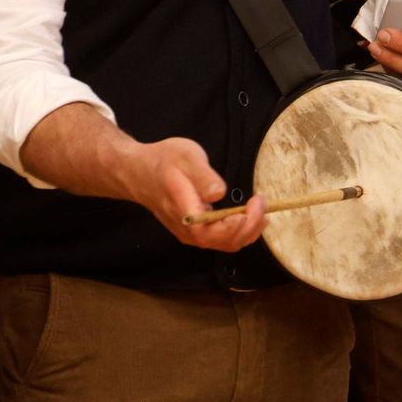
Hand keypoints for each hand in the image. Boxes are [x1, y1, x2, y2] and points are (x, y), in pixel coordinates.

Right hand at [123, 137, 265, 251]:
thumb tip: (219, 193)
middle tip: (261, 201)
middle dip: (250, 225)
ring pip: (226, 244)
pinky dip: (240, 231)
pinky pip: (221, 240)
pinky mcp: (195, 232)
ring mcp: (190, 234)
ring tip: (260, 209)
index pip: (212, 232)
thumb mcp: (185, 157)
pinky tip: (249, 216)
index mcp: (184, 211)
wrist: (140, 172)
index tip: (253, 204)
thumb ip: (203, 176)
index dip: (238, 225)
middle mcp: (187, 230)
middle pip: (225, 242)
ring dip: (248, 230)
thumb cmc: (163, 161)